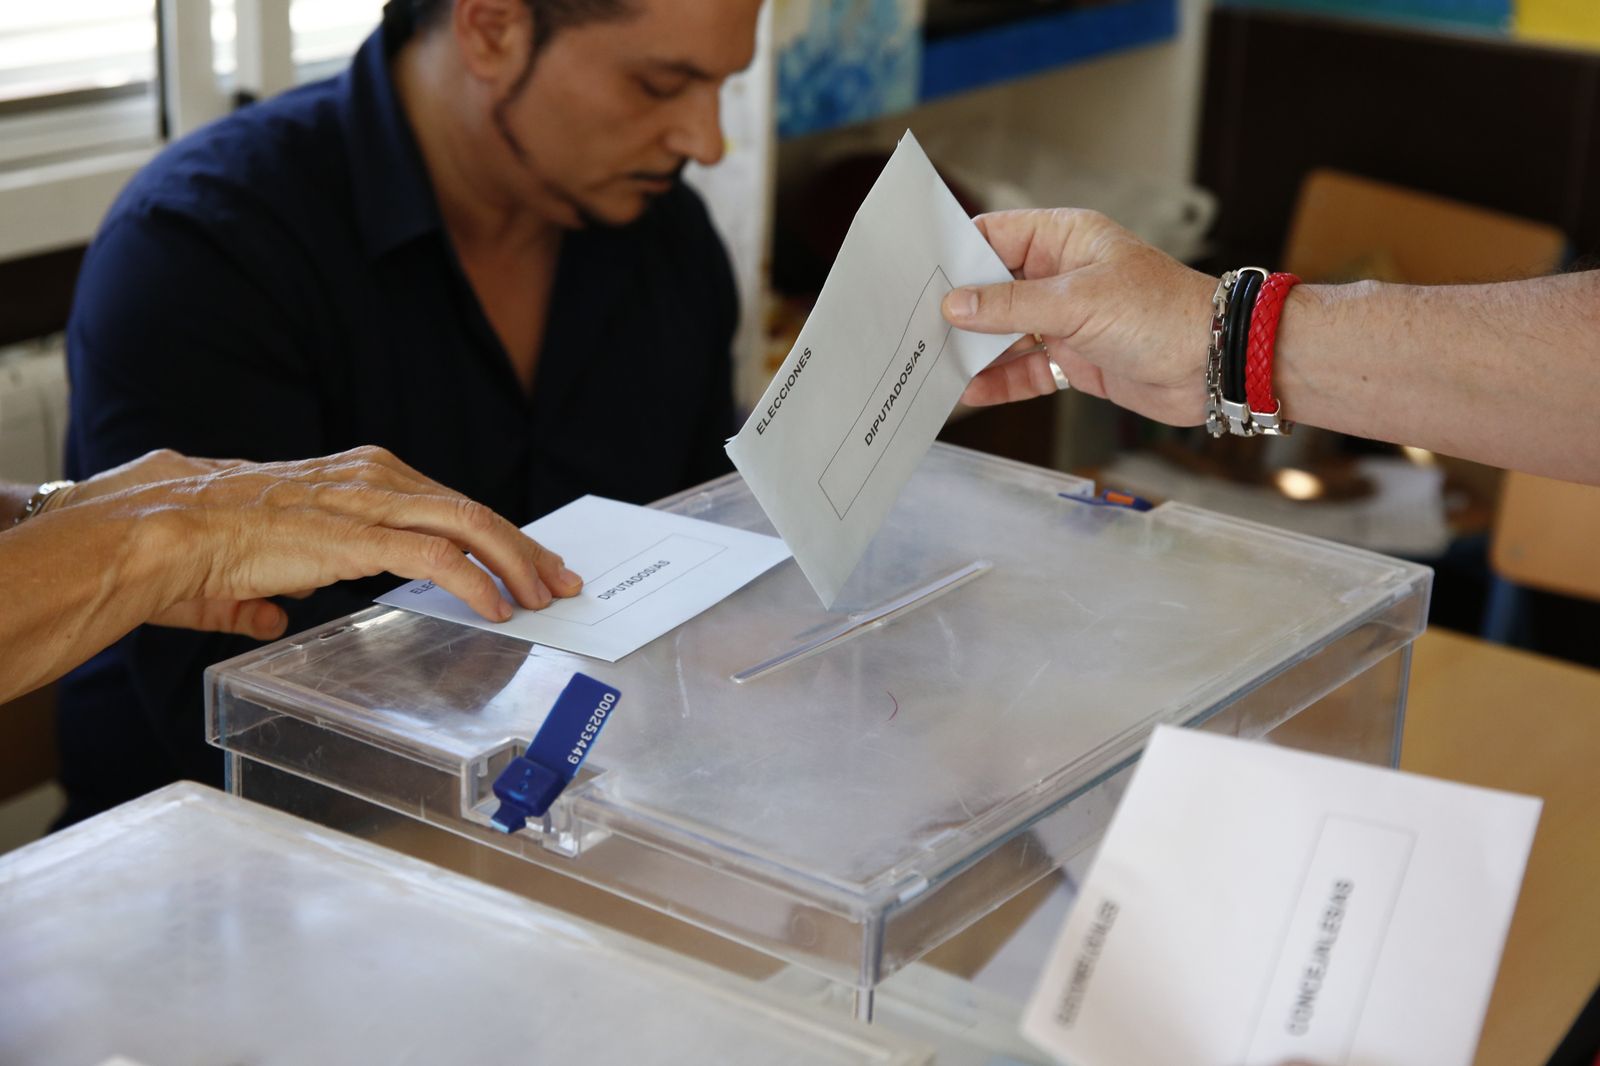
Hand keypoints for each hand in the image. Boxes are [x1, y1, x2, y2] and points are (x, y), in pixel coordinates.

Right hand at [78, 447, 581, 639]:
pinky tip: (497, 609)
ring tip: (543, 597)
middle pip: (472, 510)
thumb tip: (275, 613)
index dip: (495, 537)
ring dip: (514, 563)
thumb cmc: (200, 549)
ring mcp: (368, 502)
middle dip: (524, 548)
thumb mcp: (257, 568)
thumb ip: (275, 588)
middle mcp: (373, 478)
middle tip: (560, 580)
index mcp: (359, 477)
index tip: (528, 565)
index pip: (448, 505)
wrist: (164, 533)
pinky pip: (437, 558)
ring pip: (468, 525)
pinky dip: (476, 583)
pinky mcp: (358, 534)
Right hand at [940, 208, 1217, 425]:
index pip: (994, 236)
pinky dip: (1000, 379)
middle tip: (913, 324)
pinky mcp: (1074, 359)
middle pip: (993, 287)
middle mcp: (1061, 275)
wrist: (1216, 365)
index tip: (916, 273)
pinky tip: (971, 389)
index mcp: (1064, 239)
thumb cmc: (1162, 314)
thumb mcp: (1079, 302)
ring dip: (974, 349)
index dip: (955, 254)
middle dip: (958, 308)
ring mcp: (1067, 319)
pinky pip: (1025, 368)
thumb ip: (1013, 304)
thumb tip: (956, 305)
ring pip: (1005, 332)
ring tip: (932, 362)